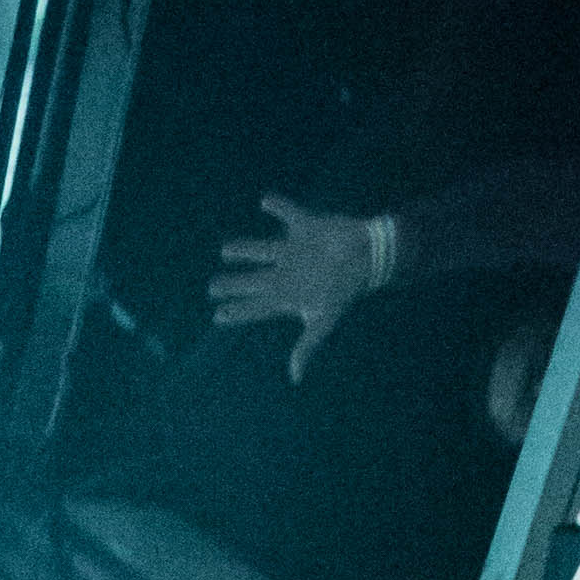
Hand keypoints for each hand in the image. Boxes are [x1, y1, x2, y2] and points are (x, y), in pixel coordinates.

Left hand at [209, 197, 382, 380]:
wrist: (368, 255)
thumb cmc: (345, 289)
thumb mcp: (324, 319)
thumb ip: (307, 345)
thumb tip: (294, 377)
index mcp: (286, 295)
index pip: (255, 306)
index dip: (236, 311)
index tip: (218, 316)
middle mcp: (286, 273)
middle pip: (252, 280)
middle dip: (232, 284)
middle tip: (211, 288)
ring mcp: (295, 251)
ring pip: (263, 250)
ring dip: (244, 249)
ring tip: (225, 250)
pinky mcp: (307, 228)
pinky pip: (290, 214)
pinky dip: (279, 207)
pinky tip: (264, 201)